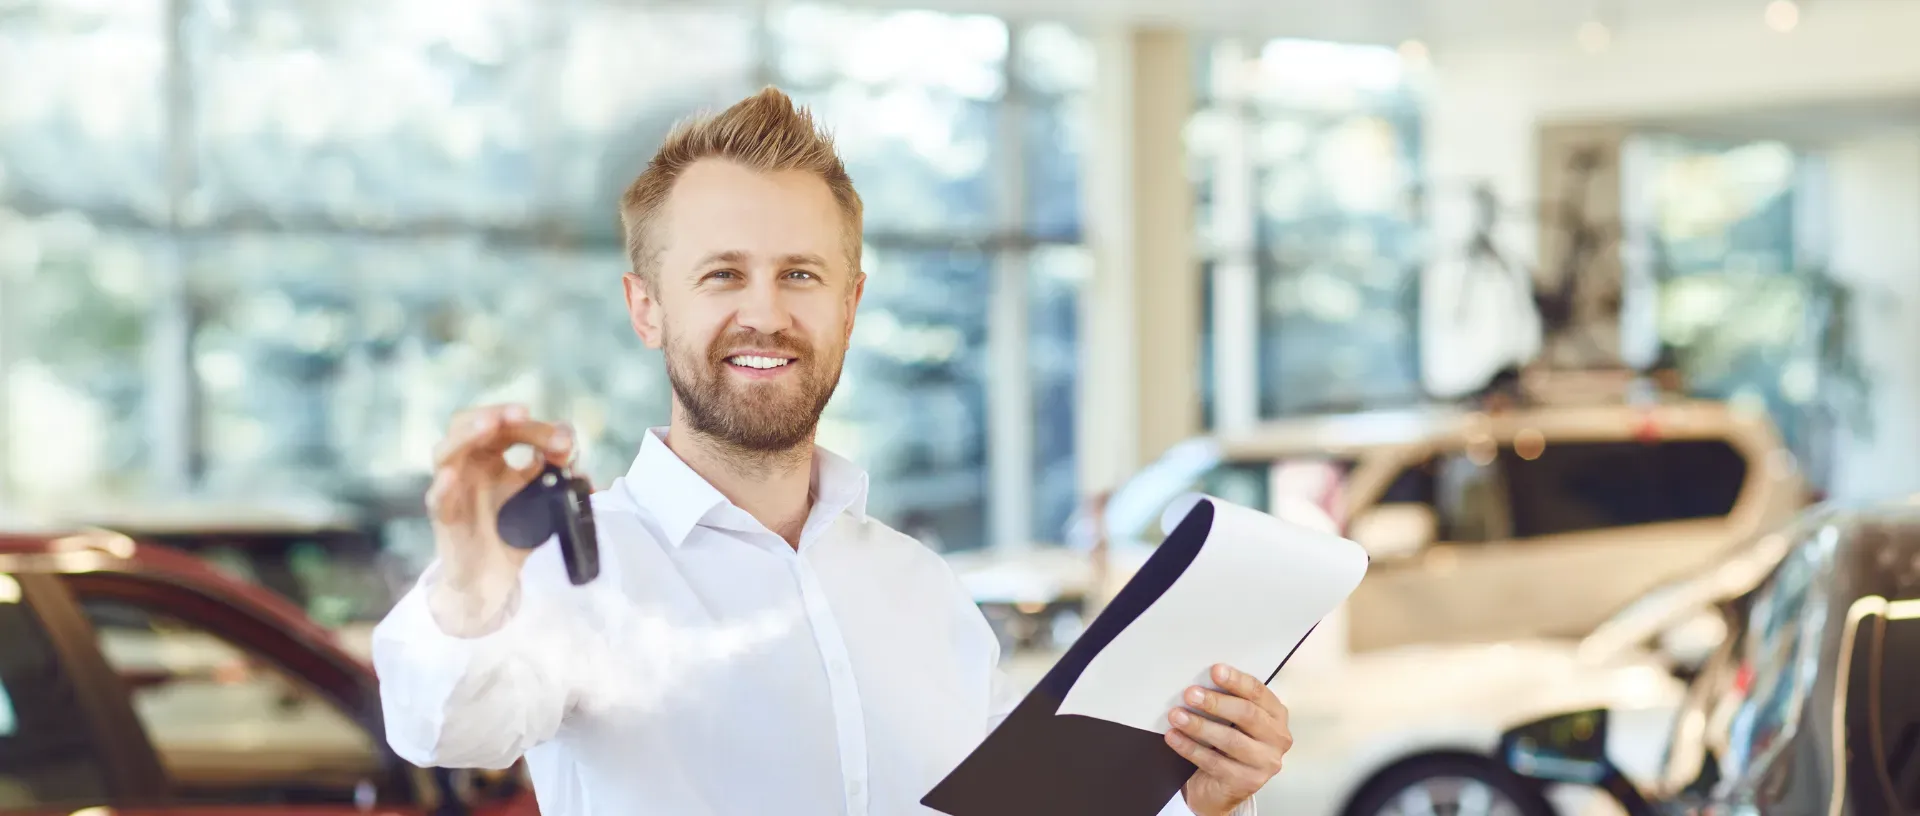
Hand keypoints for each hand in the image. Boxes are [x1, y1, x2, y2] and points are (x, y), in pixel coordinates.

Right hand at [423, 403, 575, 634]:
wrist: (491, 579)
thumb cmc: (511, 533)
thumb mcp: (540, 500)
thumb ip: (554, 477)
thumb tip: (574, 458)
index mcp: (490, 456)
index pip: (507, 427)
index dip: (536, 428)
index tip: (566, 442)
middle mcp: (467, 466)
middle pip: (472, 425)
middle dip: (498, 414)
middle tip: (523, 413)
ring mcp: (452, 489)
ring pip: (446, 451)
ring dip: (468, 434)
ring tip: (490, 424)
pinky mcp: (445, 518)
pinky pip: (437, 498)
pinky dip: (444, 485)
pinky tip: (452, 476)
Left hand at [1167, 664, 1292, 815]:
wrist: (1222, 787)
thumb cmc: (1227, 744)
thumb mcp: (1233, 720)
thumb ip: (1228, 701)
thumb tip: (1200, 681)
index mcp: (1276, 715)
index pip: (1258, 692)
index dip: (1236, 681)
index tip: (1214, 671)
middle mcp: (1277, 739)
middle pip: (1247, 714)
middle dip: (1216, 702)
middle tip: (1190, 694)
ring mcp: (1264, 763)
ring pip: (1230, 740)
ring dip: (1200, 726)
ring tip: (1176, 715)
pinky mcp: (1247, 782)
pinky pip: (1214, 762)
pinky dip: (1190, 748)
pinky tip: (1174, 737)